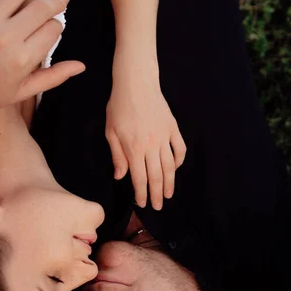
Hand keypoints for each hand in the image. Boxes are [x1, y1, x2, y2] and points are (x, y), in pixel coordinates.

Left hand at [106, 73, 185, 209]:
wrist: (136, 83)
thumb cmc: (118, 106)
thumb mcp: (111, 132)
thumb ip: (117, 156)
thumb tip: (120, 176)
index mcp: (134, 148)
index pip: (140, 178)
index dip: (142, 193)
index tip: (143, 203)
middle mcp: (151, 145)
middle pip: (156, 176)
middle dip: (156, 194)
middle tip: (158, 206)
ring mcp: (164, 137)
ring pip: (170, 166)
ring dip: (169, 182)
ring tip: (168, 194)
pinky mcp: (173, 128)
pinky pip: (180, 149)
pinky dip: (179, 161)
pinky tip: (175, 169)